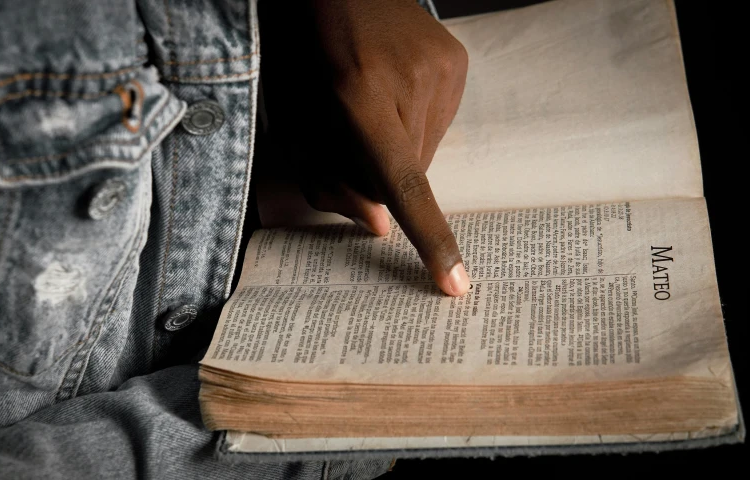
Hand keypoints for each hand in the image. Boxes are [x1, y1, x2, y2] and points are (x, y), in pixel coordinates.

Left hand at [260, 0, 470, 295]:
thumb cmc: (299, 55)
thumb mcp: (292, 123)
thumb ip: (328, 181)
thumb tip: (381, 226)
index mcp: (359, 96)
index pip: (404, 184)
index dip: (430, 238)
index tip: (454, 282)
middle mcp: (412, 82)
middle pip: (411, 173)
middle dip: (381, 173)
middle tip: (352, 133)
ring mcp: (442, 68)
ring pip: (428, 149)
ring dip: (400, 146)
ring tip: (371, 102)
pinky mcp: (457, 61)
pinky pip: (441, 120)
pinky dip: (415, 121)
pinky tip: (390, 88)